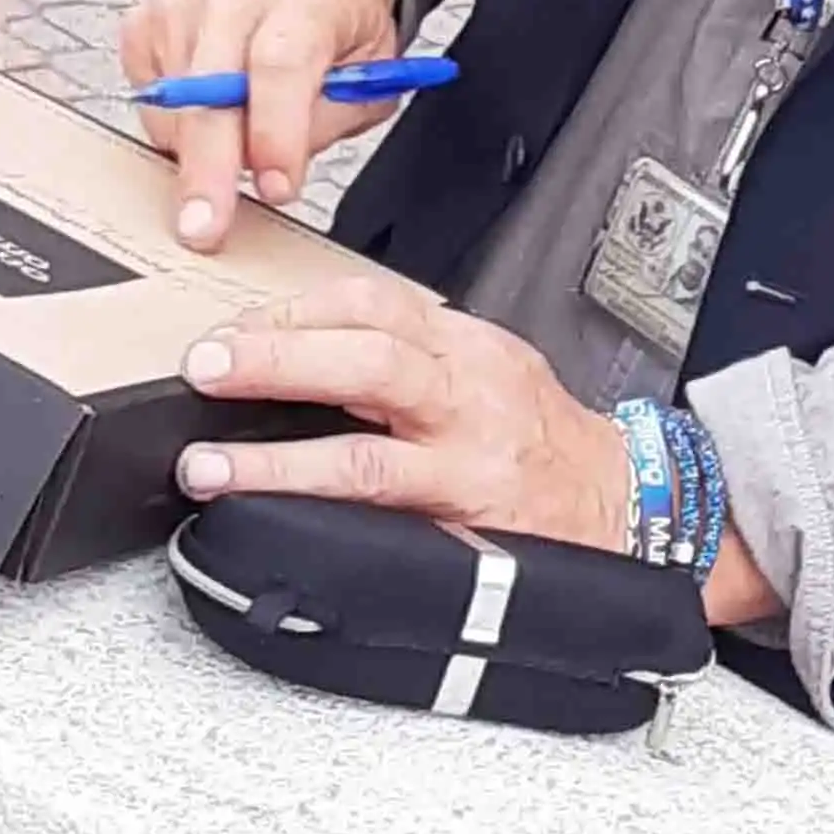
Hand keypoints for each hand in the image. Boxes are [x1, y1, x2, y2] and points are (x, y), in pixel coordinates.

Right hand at [119, 0, 400, 248]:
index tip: (276, 187)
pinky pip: (149, 100)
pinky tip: (210, 113)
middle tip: (205, 227)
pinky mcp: (146, 19)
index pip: (280, 63)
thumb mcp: (370, 72)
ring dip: (198, 151)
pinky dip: (176, 128)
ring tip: (238, 147)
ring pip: (173, 102)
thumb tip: (274, 173)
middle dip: (207, 167)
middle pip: (208, 86)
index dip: (275, 133)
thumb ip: (328, 120)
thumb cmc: (339, 23)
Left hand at [175, 267, 634, 555]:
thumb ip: (411, 353)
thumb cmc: (544, 437)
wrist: (626, 503)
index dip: (296, 312)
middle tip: (207, 366)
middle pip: (366, 360)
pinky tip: (274, 521)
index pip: (373, 304)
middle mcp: (467, 395)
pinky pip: (383, 522)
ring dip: (276, 459)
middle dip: (278, 359)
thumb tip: (302, 348)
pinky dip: (322, 518)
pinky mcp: (464, 528)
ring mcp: (465, 465)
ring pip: (366, 452)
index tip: (235, 325)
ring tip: (208, 464)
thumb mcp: (487, 366)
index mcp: (465, 345)